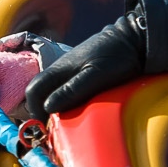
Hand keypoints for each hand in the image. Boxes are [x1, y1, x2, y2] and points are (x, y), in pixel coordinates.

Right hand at [25, 10, 146, 116]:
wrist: (133, 38)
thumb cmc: (117, 56)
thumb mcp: (96, 75)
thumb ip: (72, 90)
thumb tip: (48, 107)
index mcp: (59, 69)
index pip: (34, 90)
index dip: (35, 110)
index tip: (44, 126)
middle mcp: (60, 69)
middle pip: (40, 91)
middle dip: (42, 110)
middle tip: (53, 128)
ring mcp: (71, 69)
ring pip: (53, 90)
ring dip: (55, 106)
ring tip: (66, 121)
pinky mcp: (82, 71)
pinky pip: (65, 88)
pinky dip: (66, 100)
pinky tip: (77, 109)